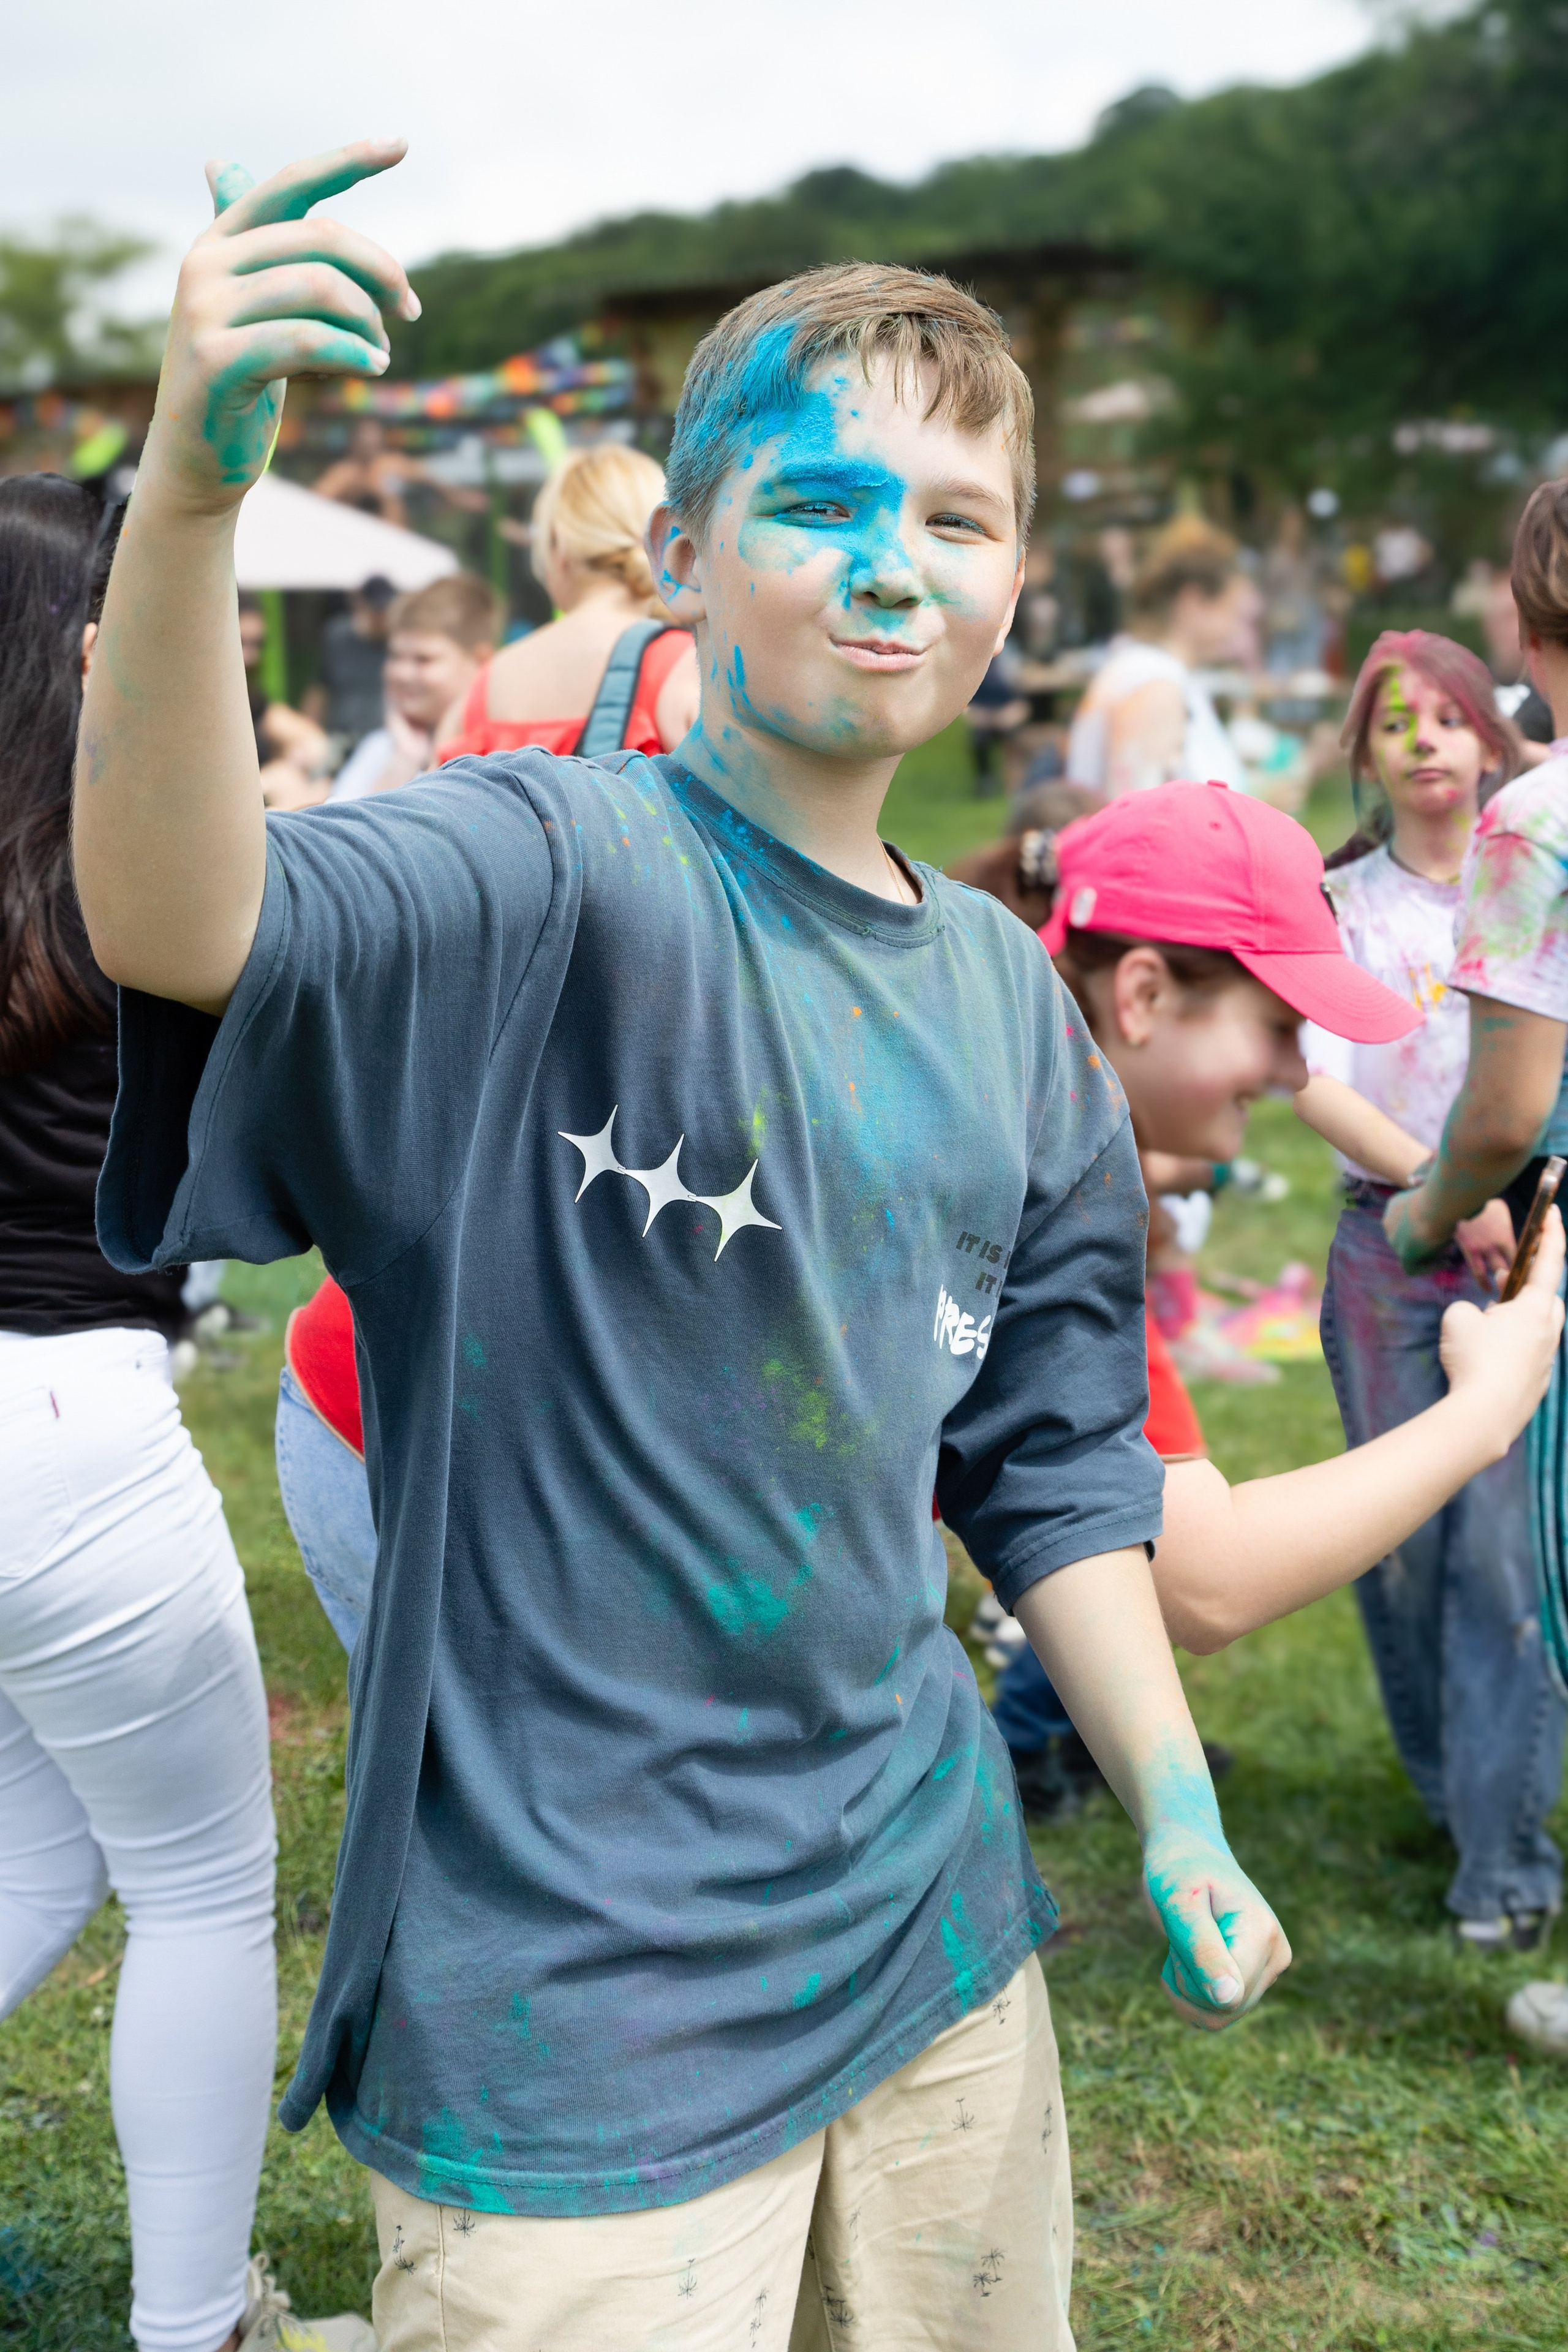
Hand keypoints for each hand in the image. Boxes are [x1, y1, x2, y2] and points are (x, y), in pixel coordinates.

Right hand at [144, 139, 416, 514]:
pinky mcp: (216, 360)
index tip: (401, 145)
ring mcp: (204, 310)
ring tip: (381, 352)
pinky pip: (306, 340)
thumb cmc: (235, 379)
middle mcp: (204, 264)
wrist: (195, 460)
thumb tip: (221, 163)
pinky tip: (374, 367)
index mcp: (219, 242)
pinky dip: (353, 352)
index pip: (290, 185)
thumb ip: (251, 246)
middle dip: (380, 272)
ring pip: (318, 287)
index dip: (347, 161)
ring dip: (368, 321)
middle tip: (409, 310)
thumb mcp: (245, 304)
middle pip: (319, 239)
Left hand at [1143, 1823, 1290, 2031]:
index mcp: (1262, 1933)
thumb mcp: (1179, 1905)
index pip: (1229, 1996)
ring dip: (1186, 1989)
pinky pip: (1220, 2011)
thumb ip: (1203, 1951)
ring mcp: (1268, 1968)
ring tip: (1183, 1946)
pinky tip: (1187, 1958)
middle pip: (1225, 2009)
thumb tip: (1228, 2000)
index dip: (1191, 1978)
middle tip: (1179, 1938)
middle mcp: (1276, 1955)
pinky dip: (1192, 1992)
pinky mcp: (1255, 1977)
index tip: (1180, 1937)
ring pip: (1221, 2015)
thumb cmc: (1178, 1871)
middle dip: (1187, 1984)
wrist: (1187, 1853)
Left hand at [1384, 1181, 1447, 1270]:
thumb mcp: (1438, 1200)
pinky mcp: (1403, 1253)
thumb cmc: (1444, 1196)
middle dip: (1421, 1244)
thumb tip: (1452, 1216)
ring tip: (1446, 1258)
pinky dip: (1428, 1267)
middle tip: (1442, 1247)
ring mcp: (1394, 1239)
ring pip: (1408, 1253)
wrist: (1440, 1204)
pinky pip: (1412, 1268)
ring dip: (1426, 1257)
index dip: (1419, 1229)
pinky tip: (1445, 1263)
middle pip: (1404, 1238)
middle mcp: (1389, 1222)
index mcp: (1395, 1205)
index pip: (1403, 1222)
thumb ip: (1438, 1209)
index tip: (1437, 1231)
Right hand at [1439, 1205, 1563, 1453]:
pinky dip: (1510, 1348)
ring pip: (1537, 1328)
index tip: (1553, 1213)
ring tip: (1487, 1322)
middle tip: (1503, 1280)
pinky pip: (1526, 1354)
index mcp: (1536, 1309)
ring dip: (1516, 1319)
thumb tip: (1479, 1319)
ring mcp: (1546, 1359)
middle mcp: (1548, 1332)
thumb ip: (1469, 1308)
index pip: (1549, 1261)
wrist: (1484, 1417)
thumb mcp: (1457, 1318)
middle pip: (1547, 1297)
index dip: (1551, 1233)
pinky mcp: (1536, 1383)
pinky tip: (1486, 1359)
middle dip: (1527, 1285)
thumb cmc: (1472, 1360)